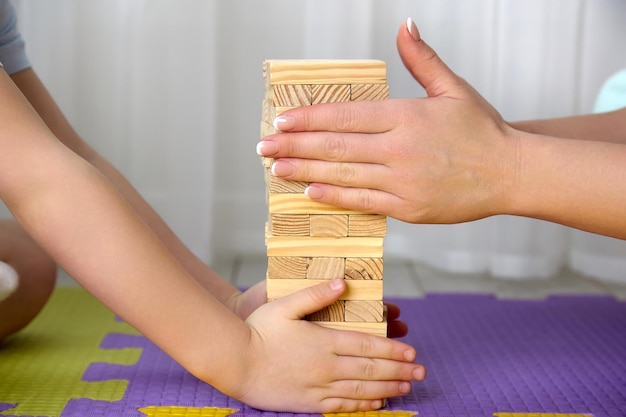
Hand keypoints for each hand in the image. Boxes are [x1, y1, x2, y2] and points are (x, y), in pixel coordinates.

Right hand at [223, 278, 425, 412]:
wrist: (234, 362)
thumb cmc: (258, 330)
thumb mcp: (285, 305)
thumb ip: (315, 295)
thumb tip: (343, 283)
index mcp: (324, 341)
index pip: (367, 345)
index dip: (392, 349)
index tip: (412, 351)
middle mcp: (327, 366)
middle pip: (371, 369)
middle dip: (399, 370)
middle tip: (421, 371)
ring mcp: (318, 386)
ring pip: (362, 390)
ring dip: (388, 388)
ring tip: (408, 387)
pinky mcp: (309, 402)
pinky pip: (343, 406)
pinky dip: (364, 406)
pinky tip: (378, 404)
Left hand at [257, 18, 519, 223]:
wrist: (512, 173)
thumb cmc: (482, 131)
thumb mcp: (453, 88)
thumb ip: (422, 59)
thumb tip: (404, 25)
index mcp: (407, 116)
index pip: (346, 115)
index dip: (310, 118)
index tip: (281, 121)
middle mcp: (400, 149)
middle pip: (336, 146)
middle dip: (294, 147)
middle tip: (262, 148)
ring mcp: (403, 182)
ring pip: (344, 174)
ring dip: (305, 171)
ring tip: (276, 169)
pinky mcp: (409, 209)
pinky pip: (364, 202)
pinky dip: (335, 196)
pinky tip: (310, 192)